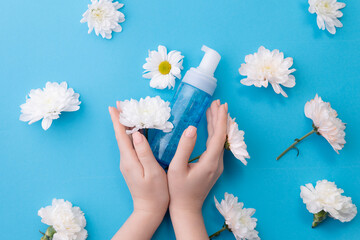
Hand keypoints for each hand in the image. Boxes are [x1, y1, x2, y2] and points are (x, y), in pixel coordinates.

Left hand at [109, 103, 168, 239]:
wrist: (149, 210)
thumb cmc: (155, 192)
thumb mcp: (153, 171)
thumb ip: (144, 152)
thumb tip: (137, 134)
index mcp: (129, 159)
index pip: (121, 135)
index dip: (118, 120)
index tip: (113, 106)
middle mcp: (125, 160)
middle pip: (121, 135)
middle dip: (121, 119)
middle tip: (121, 104)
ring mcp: (127, 163)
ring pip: (125, 140)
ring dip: (125, 125)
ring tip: (128, 113)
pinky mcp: (132, 166)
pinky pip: (129, 146)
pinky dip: (131, 135)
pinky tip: (136, 131)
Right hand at [167, 100, 227, 239]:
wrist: (186, 209)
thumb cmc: (178, 190)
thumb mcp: (177, 168)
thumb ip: (184, 147)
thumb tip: (191, 128)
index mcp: (210, 162)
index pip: (219, 136)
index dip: (220, 119)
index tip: (221, 105)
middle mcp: (217, 163)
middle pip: (221, 136)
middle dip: (220, 118)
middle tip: (217, 102)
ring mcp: (217, 166)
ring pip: (220, 140)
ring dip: (217, 124)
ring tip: (213, 109)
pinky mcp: (213, 167)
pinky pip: (217, 146)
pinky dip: (214, 133)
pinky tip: (210, 127)